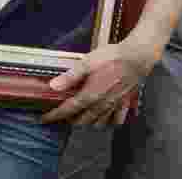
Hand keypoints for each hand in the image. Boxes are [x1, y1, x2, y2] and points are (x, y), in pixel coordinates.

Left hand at [40, 35, 160, 126]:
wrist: (137, 57)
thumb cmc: (111, 57)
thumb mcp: (87, 62)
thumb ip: (70, 76)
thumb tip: (53, 86)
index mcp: (90, 96)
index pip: (68, 110)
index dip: (55, 115)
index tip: (44, 119)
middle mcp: (101, 105)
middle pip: (82, 120)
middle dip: (70, 121)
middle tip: (61, 118)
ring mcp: (114, 106)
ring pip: (98, 123)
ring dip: (87, 124)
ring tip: (80, 120)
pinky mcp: (125, 103)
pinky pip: (116, 120)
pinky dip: (109, 123)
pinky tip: (106, 120)